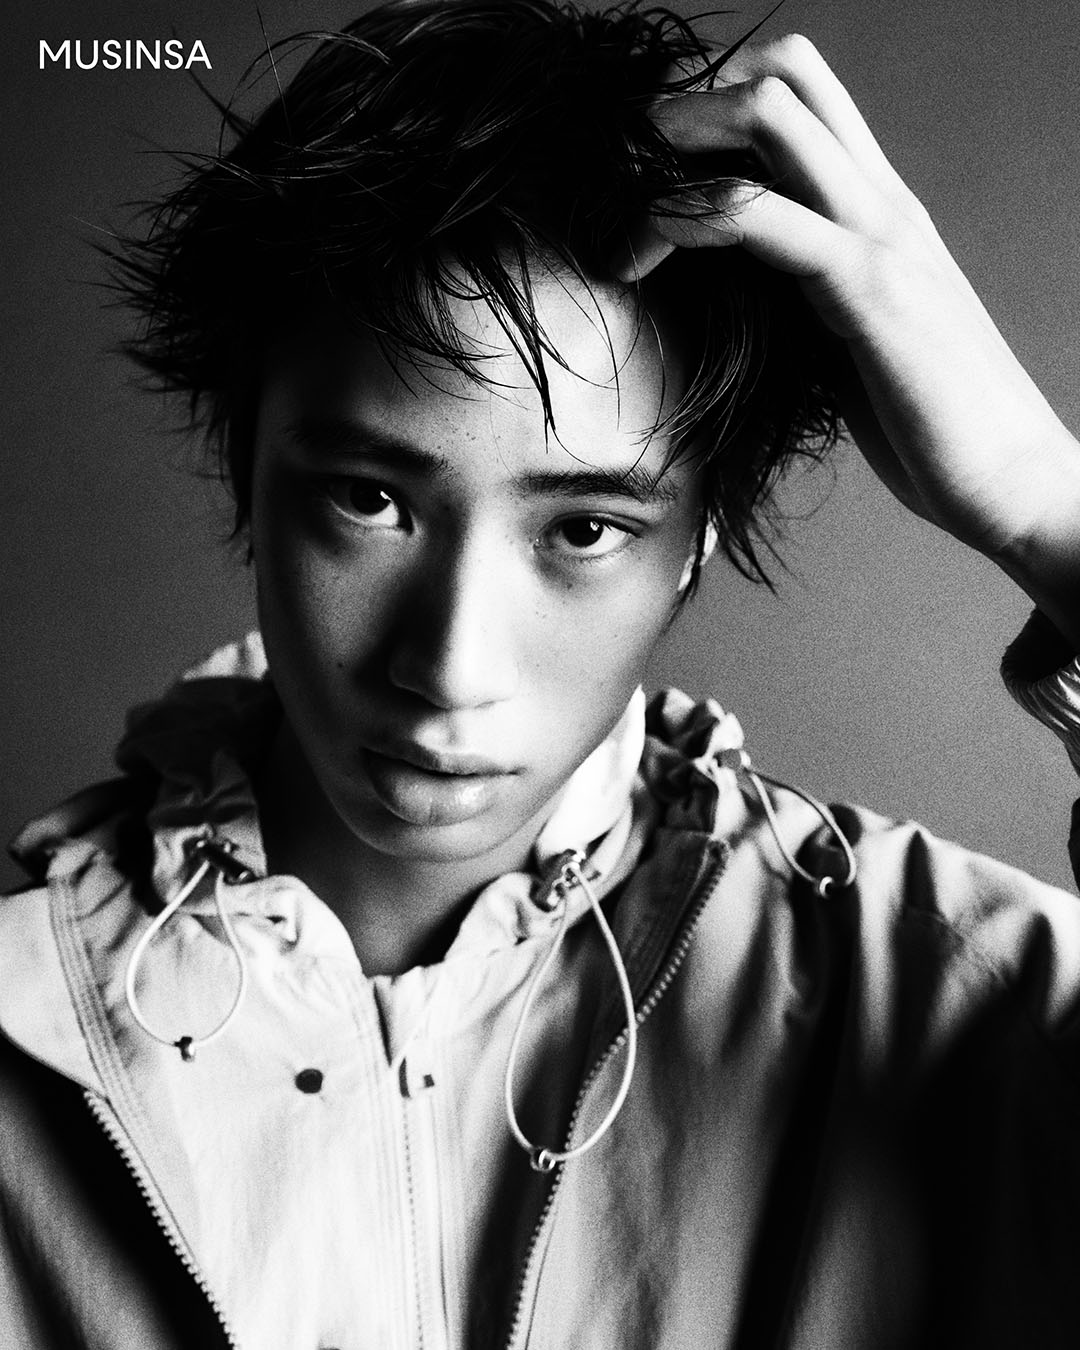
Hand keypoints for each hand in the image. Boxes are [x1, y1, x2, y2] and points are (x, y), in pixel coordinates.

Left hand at [617, 35, 1079, 647]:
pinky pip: (761, 215)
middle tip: (632, 163)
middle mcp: (881, 202)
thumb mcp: (851, 341)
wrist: (1009, 478)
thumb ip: (805, 298)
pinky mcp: (865, 289)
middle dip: (694, 100)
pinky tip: (647, 240)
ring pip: (771, 115)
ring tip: (622, 202)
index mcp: (880, 211)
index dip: (722, 106)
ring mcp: (877, 236)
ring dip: (676, 143)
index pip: (804, 98)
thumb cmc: (929, 423)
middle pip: (788, 74)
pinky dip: (689, 213)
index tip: (659, 169)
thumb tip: (737, 296)